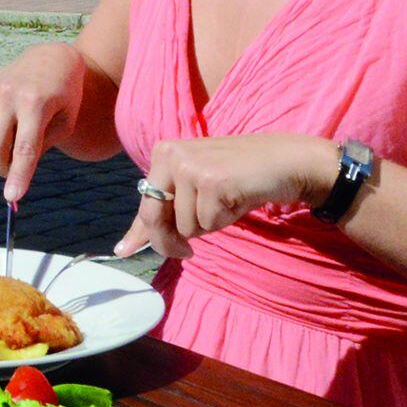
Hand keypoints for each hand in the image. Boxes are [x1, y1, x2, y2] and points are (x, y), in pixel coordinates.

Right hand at [0, 43, 89, 203]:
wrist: (52, 56)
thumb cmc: (66, 95)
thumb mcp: (65, 122)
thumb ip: (41, 147)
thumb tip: (15, 172)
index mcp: (37, 103)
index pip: (25, 148)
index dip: (19, 175)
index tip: (12, 197)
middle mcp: (11, 95)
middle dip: (3, 168)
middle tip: (13, 175)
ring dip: (4, 146)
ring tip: (25, 126)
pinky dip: (1, 127)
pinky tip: (16, 111)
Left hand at [116, 135, 338, 258]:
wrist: (283, 161)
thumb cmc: (239, 179)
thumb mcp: (197, 189)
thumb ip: (168, 211)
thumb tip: (129, 246)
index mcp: (163, 153)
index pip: (145, 202)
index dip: (137, 233)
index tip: (123, 251)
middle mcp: (170, 155)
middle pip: (154, 217)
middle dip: (170, 243)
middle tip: (187, 253)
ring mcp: (189, 166)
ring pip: (186, 226)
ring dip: (209, 224)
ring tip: (227, 200)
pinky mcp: (211, 180)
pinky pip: (208, 224)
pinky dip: (225, 220)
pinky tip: (237, 198)